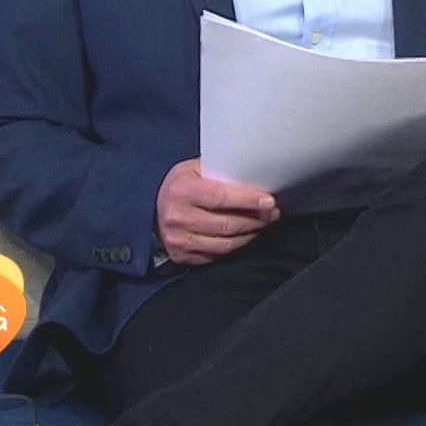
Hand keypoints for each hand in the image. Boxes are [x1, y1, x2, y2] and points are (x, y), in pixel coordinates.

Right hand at [154, 158, 279, 265]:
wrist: (153, 210)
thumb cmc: (181, 185)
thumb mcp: (194, 169)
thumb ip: (220, 172)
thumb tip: (255, 176)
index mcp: (182, 191)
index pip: (221, 197)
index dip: (248, 200)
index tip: (269, 201)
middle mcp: (178, 217)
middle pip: (227, 224)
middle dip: (256, 219)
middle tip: (273, 213)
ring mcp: (179, 240)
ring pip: (226, 244)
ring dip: (250, 234)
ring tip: (264, 224)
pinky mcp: (183, 256)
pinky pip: (217, 256)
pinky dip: (237, 246)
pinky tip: (246, 236)